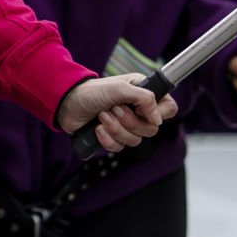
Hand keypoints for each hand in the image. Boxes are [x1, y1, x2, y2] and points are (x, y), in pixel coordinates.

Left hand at [56, 76, 177, 152]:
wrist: (67, 102)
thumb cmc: (93, 90)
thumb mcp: (119, 88)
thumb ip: (144, 98)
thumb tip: (158, 119)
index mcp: (143, 94)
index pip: (168, 108)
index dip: (158, 113)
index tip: (141, 109)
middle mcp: (138, 111)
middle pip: (151, 129)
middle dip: (129, 121)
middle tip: (113, 109)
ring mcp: (126, 126)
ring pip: (135, 141)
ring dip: (116, 129)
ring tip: (102, 116)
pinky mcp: (113, 137)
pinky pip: (119, 148)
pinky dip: (107, 139)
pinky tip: (97, 129)